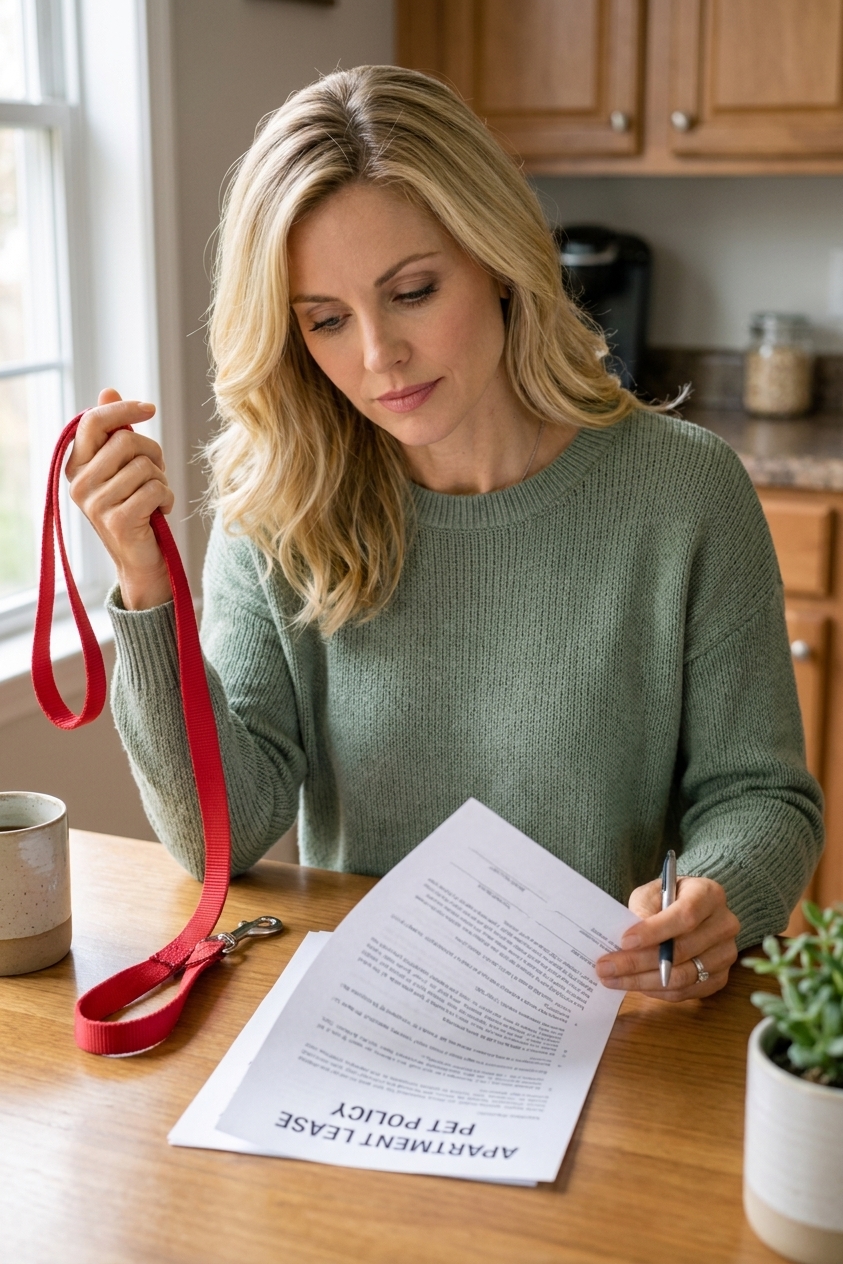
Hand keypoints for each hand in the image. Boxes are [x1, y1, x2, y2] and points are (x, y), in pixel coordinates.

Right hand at [66, 388, 173, 609]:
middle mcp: (79, 484)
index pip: (94, 421)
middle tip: (156, 474)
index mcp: (76, 465)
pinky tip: (159, 512)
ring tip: (154, 498)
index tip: (150, 408)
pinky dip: (167, 498)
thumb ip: (115, 432)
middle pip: (127, 441)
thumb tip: (107, 390)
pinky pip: (156, 489)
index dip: (124, 409)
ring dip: (161, 480)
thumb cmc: (136, 507)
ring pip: (145, 466)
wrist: (141, 558)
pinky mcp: (117, 519)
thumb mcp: (123, 467)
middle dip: (154, 454)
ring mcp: (95, 503)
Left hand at [595, 876, 739, 1000]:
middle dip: (638, 962)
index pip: (685, 915)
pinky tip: (634, 985)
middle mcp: (724, 924)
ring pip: (682, 976)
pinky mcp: (720, 978)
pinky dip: (656, 991)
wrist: (691, 910)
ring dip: (642, 982)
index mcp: (710, 894)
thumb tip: (628, 943)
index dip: (654, 931)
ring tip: (612, 979)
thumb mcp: (652, 892)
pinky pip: (686, 992)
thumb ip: (642, 909)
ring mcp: (726, 954)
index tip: (624, 941)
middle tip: (605, 967)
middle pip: (682, 950)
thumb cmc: (667, 899)